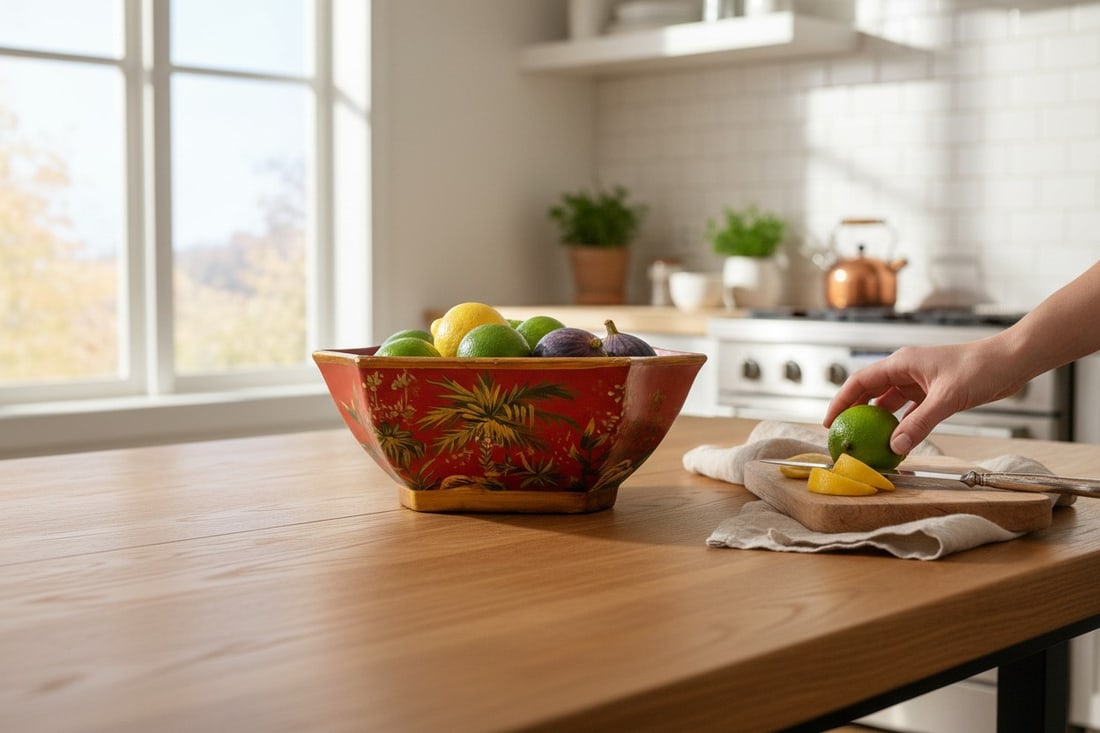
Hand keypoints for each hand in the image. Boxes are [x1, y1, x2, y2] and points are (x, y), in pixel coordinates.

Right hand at [823, 340, 1022, 454]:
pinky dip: (901, 424)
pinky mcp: (933, 391)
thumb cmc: (980, 367)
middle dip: (855, 412)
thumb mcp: (946, 398)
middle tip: (844, 434)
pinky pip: (908, 409)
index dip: (841, 402)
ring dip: (878, 420)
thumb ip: (920, 423)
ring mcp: (919, 380)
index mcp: (901, 363)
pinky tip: (898, 439)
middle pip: (870, 391)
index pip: (860, 382)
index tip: (830, 421)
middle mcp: (905, 370)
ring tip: (868, 440)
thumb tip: (896, 447)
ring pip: (889, 401)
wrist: (1011, 360)